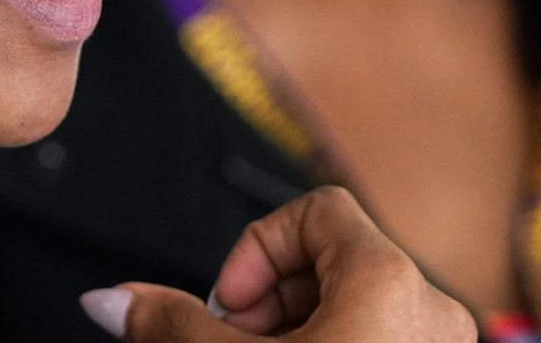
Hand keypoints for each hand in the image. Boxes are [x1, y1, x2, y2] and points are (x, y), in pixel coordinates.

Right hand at [78, 186, 474, 341]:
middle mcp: (430, 310)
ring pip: (354, 309)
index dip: (256, 249)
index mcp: (388, 281)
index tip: (227, 309)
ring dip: (295, 336)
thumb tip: (110, 300)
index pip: (317, 211)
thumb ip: (169, 325)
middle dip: (268, 302)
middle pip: (332, 260)